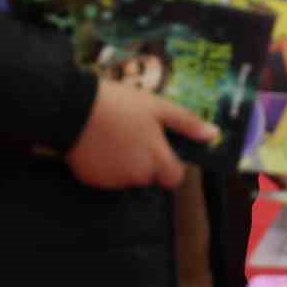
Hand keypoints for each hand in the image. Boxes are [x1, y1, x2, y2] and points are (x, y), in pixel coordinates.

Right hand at [65, 79, 220, 191]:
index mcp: (156, 159)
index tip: (163, 147)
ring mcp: (113, 180)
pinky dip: (107, 165)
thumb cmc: (121, 105)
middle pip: (150, 176)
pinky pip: (107, 176)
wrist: (73, 109)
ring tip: (117, 134)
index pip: (174, 178)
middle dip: (148, 161)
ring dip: (127, 163)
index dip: (171, 164)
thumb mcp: (159, 108)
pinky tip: (101, 143)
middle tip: (137, 134)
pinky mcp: (92, 180)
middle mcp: (136, 176)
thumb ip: (187, 124)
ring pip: (128, 177)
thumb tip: (213, 135)